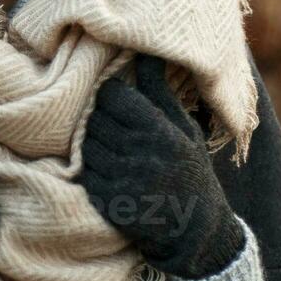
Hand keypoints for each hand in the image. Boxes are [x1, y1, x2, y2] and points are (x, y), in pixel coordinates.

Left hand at [75, 54, 244, 278]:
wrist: (195, 228)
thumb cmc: (189, 168)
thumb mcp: (184, 128)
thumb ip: (160, 90)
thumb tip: (147, 51)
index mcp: (160, 131)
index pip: (111, 95)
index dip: (111, 95)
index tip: (119, 101)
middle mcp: (140, 155)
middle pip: (95, 119)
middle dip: (101, 120)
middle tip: (114, 127)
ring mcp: (122, 181)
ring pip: (87, 146)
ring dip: (95, 145)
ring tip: (113, 151)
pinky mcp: (110, 204)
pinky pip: (86, 175)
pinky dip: (93, 172)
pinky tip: (111, 174)